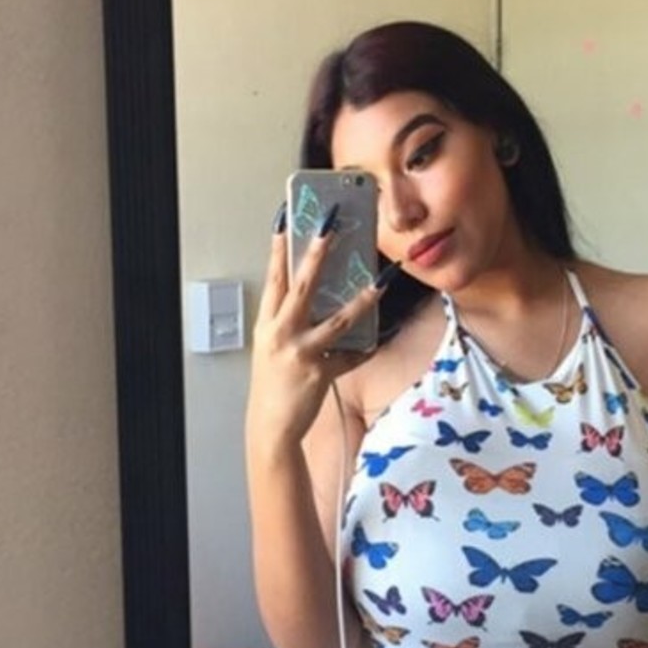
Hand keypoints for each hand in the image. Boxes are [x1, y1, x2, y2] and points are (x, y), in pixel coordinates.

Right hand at [245, 225, 377, 455]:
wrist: (271, 426)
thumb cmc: (273, 385)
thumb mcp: (272, 347)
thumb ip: (288, 322)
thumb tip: (313, 297)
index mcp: (267, 324)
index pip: (273, 278)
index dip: (279, 249)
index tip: (286, 221)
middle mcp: (281, 334)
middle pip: (302, 286)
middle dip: (317, 254)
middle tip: (330, 227)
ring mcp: (301, 353)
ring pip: (336, 320)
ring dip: (361, 301)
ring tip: (380, 284)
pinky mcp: (321, 372)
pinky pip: (350, 356)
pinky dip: (363, 350)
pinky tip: (374, 342)